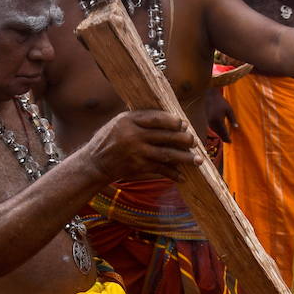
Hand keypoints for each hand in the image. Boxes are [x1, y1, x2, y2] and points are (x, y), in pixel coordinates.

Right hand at [83, 110, 200, 182]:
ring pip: (167, 154)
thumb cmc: (109, 139)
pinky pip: (160, 169)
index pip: (156, 118)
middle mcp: (133, 135)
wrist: (95, 163)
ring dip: (184, 158)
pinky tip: (182, 176)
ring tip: (197, 160)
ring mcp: (136, 152)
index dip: (172, 121)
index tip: (183, 123)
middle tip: (194, 141)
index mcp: (129, 120)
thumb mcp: (120, 122)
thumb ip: (139, 119)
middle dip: (183, 139)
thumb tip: (167, 116)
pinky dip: (172, 173)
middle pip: (165, 136)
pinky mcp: (138, 167)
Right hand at [206, 89, 236, 141]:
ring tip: (225, 137)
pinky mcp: (207, 120)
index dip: (227, 138)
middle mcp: (212, 123)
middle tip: (229, 141)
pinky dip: (217, 130)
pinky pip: (212, 128)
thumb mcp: (229, 110)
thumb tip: (237, 127)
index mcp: (218, 121)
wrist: (210, 96)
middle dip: (224, 138)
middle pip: (219, 133)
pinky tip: (220, 131)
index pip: (223, 132)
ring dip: (220, 134)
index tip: (231, 142)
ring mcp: (209, 121)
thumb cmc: (221, 102)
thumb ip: (233, 119)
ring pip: (215, 131)